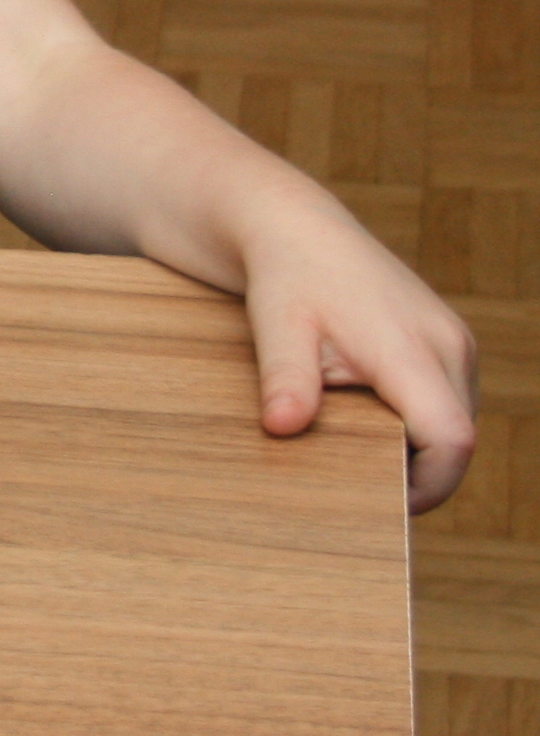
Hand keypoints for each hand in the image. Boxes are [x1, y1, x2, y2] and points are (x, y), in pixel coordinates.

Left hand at [240, 197, 479, 512]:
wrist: (296, 227)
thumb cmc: (286, 276)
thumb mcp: (277, 328)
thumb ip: (286, 380)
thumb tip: (281, 428)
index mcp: (412, 348)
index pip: (451, 438)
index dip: (429, 485)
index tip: (385, 508)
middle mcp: (449, 346)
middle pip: (458, 440)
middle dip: (421, 475)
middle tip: (364, 492)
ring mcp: (455, 342)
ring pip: (458, 421)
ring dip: (422, 448)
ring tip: (363, 455)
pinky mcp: (449, 342)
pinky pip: (450, 400)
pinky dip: (422, 423)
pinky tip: (373, 423)